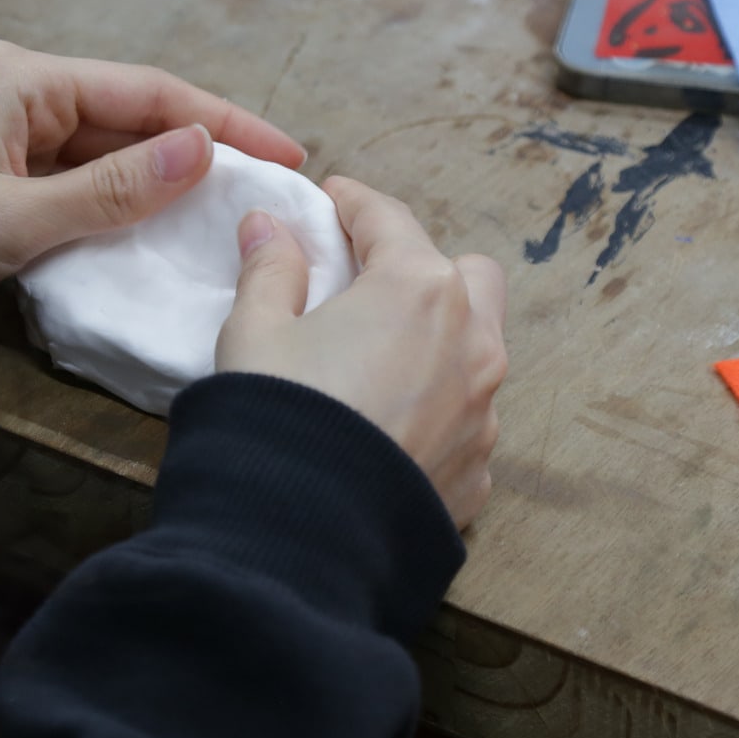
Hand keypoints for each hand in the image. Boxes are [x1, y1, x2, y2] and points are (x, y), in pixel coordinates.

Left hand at [0, 40, 305, 303]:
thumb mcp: (13, 220)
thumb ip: (112, 189)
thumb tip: (201, 152)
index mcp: (21, 80)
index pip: (147, 92)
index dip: (223, 122)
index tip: (286, 153)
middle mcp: (17, 91)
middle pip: (132, 115)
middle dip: (202, 150)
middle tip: (272, 188)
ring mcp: (4, 131)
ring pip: (107, 151)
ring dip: (164, 180)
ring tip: (233, 209)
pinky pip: (76, 179)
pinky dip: (120, 202)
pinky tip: (161, 228)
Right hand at [215, 178, 507, 528]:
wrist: (302, 538)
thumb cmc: (277, 418)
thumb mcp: (255, 332)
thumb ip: (269, 270)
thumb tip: (268, 228)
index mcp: (417, 289)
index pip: (388, 220)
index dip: (352, 203)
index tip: (330, 199)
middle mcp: (470, 342)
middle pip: (466, 277)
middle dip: (425, 269)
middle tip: (367, 285)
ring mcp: (483, 411)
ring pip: (478, 350)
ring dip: (438, 342)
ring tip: (378, 360)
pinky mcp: (479, 471)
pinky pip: (466, 421)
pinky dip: (436, 411)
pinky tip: (388, 427)